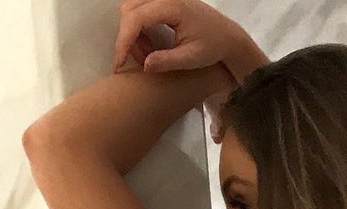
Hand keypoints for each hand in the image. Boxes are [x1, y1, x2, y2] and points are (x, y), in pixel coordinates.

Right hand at [111, 2, 244, 80]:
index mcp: (173, 7)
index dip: (124, 41)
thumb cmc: (212, 47)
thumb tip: (144, 65)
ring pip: (132, 9)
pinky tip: (151, 47)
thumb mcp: (191, 59)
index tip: (119, 63)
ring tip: (148, 56)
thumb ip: (167, 62)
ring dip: (133, 34)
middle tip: (140, 61)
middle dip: (128, 38)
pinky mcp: (163, 1)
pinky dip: (139, 29)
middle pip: (129, 10)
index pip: (137, 18)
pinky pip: (140, 10)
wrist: (227, 37)